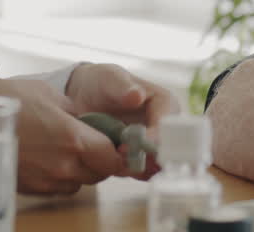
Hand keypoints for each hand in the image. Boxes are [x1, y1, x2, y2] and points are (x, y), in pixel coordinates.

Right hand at [0, 77, 122, 194]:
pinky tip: (46, 155)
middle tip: (90, 139)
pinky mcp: (31, 188)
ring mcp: (46, 180)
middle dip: (100, 158)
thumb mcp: (48, 93)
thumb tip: (89, 119)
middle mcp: (63, 165)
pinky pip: (58, 186)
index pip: (113, 157)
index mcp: (74, 139)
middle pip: (99, 173)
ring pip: (79, 182)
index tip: (116, 139)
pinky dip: (60, 174)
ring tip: (63, 145)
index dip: (118, 149)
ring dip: (80, 168)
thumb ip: (76, 110)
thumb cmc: (6, 100)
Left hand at [65, 63, 181, 178]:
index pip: (168, 127)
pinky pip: (143, 173)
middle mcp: (166, 127)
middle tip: (118, 159)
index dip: (152, 140)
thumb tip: (137, 96)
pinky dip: (130, 173)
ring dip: (137, 169)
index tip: (127, 146)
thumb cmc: (102, 83)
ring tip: (112, 163)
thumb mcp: (110, 79)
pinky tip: (112, 167)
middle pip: (167, 151)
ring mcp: (155, 145)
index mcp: (166, 105)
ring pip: (156, 166)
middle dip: (145, 160)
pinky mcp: (142, 158)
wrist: (86, 97)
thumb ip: (123, 88)